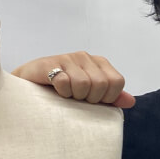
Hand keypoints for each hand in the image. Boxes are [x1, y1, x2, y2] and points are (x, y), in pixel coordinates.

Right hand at [13, 52, 132, 106]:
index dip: (107, 98)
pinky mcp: (49, 64)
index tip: (92, 101)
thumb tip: (131, 101)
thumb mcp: (88, 96)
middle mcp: (84, 57)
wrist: (28, 89)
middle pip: (101, 85)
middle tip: (76, 99)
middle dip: (89, 99)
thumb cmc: (61, 93)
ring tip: (64, 95)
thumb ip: (110, 98)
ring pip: (83, 84)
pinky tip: (54, 91)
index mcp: (98, 63)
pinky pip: (64, 82)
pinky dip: (61, 91)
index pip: (117, 82)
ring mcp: (67, 58)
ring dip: (73, 96)